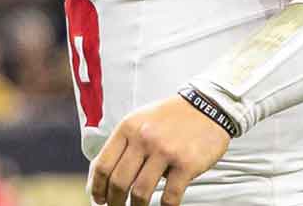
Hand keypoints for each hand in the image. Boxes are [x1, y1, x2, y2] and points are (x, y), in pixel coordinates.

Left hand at [88, 96, 231, 205]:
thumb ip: (123, 143)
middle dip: (114, 201)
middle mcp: (143, 138)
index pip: (103, 164)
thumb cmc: (170, 117)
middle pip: (118, 181)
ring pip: (140, 192)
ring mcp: (165, 151)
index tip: (98, 198)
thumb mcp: (139, 120)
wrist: (207, 105)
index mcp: (128, 128)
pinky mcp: (186, 164)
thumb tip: (102, 174)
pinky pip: (170, 196)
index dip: (96, 187)